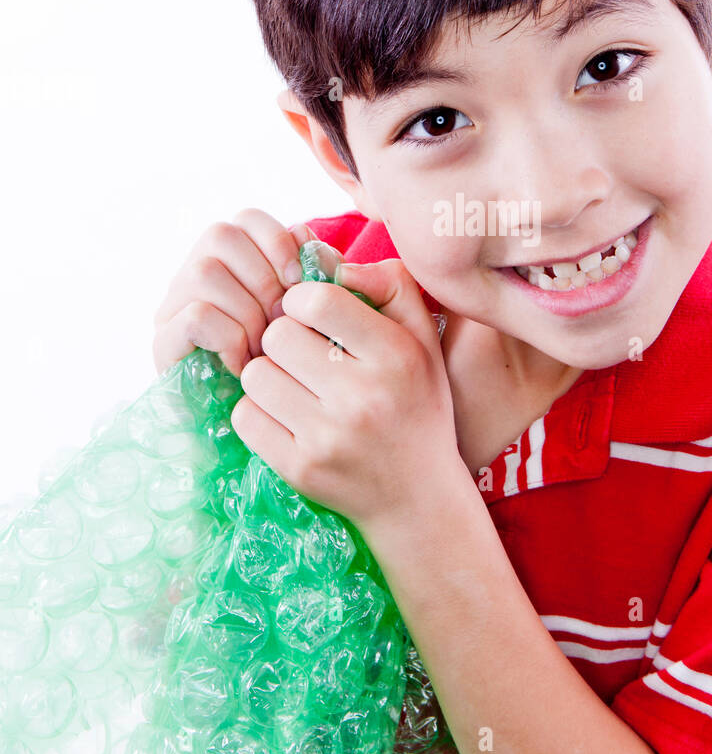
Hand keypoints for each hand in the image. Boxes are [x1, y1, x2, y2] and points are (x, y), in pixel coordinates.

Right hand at [152, 208, 317, 377]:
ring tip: (264, 349)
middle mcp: (194, 273)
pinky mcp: (162, 343)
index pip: (246, 218)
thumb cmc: (293, 365)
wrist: (264, 425)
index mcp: (232, 260)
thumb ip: (318, 274)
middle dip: (263, 278)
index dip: (277, 240)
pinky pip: (196, 316)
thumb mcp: (314, 314)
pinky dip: (229, 339)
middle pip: (220, 236)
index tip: (299, 280)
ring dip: (247, 312)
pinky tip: (244, 365)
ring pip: (205, 272)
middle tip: (282, 322)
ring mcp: (173, 307)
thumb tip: (310, 244)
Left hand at [229, 257, 461, 532]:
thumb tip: (326, 256)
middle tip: (300, 353)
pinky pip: (246, 418)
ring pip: (255, 376)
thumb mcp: (422, 337)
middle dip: (282, 337)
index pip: (317, 299)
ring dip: (267, 375)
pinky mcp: (300, 470)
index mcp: (396, 355)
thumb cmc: (416, 403)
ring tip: (293, 385)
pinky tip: (284, 415)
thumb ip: (388, 282)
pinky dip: (257, 412)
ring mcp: (329, 438)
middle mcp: (364, 397)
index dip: (301, 299)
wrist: (419, 497)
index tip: (309, 314)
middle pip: (277, 335)